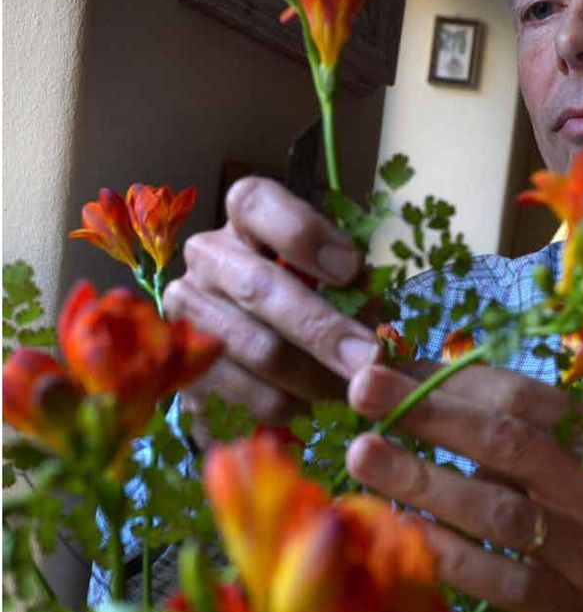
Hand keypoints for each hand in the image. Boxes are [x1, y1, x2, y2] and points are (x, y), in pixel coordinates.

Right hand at [163, 176, 379, 439]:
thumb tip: (370, 313)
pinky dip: (289, 408)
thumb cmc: (314, 305)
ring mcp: (186, 312)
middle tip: (368, 359)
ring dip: (313, 377)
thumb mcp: (340, 285)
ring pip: (256, 349)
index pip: (256, 203)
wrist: (256, 363)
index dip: (303, 233)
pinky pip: (244, 395)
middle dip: (321, 328)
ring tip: (350, 391)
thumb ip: (355, 288)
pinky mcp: (184, 369)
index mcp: (246, 220)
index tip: (350, 270)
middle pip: (258, 287)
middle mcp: (207, 257)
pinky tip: (312, 408)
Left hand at [344, 361, 582, 611]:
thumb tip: (450, 415)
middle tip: (360, 388)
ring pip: (495, 507)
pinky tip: (402, 537)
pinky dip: (449, 557)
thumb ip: (548, 440)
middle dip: (425, 410)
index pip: (520, 394)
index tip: (390, 363)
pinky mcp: (579, 611)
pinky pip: (502, 580)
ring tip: (362, 455)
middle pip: (502, 438)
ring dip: (422, 479)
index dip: (448, 378)